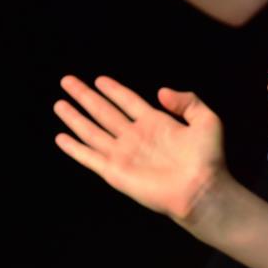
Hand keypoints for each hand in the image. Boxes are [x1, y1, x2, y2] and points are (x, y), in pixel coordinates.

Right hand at [52, 75, 228, 223]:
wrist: (202, 188)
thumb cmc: (209, 158)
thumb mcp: (207, 120)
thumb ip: (188, 101)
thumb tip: (161, 91)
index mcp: (155, 123)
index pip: (128, 101)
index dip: (113, 90)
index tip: (99, 79)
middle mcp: (136, 137)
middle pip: (104, 111)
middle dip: (85, 96)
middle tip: (67, 81)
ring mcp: (124, 154)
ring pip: (92, 131)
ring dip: (75, 118)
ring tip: (59, 103)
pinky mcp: (115, 172)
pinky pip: (89, 157)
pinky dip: (74, 148)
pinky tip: (61, 138)